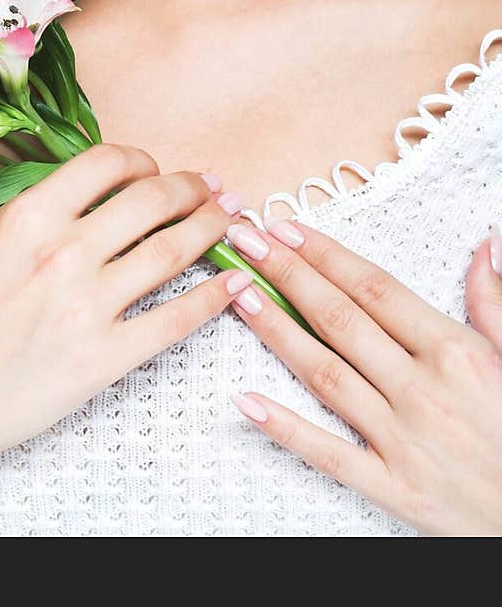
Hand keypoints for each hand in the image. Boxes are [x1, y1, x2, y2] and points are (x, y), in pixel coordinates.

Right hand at [0, 143, 247, 483]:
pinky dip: (213, 297)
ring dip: (209, 228)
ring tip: (230, 219)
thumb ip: (33, 217)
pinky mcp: (104, 357)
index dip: (141, 161)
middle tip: (208, 187)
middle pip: (151, 200)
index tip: (153, 170)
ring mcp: (88, 305)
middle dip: (189, 188)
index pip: (106, 163)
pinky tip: (235, 283)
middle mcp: (65, 250)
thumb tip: (84, 199)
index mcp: (29, 214)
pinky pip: (175, 319)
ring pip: (171, 251)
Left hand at [221, 215, 501, 535]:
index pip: (374, 289)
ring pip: (326, 373)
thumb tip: (485, 244)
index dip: (325, 255)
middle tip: (246, 242)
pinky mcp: (392, 487)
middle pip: (340, 320)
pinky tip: (246, 401)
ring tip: (239, 296)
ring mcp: (402, 440)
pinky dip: (286, 427)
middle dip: (287, 274)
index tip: (287, 229)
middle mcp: (423, 390)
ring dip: (278, 331)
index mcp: (453, 352)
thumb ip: (494, 300)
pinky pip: (329, 453)